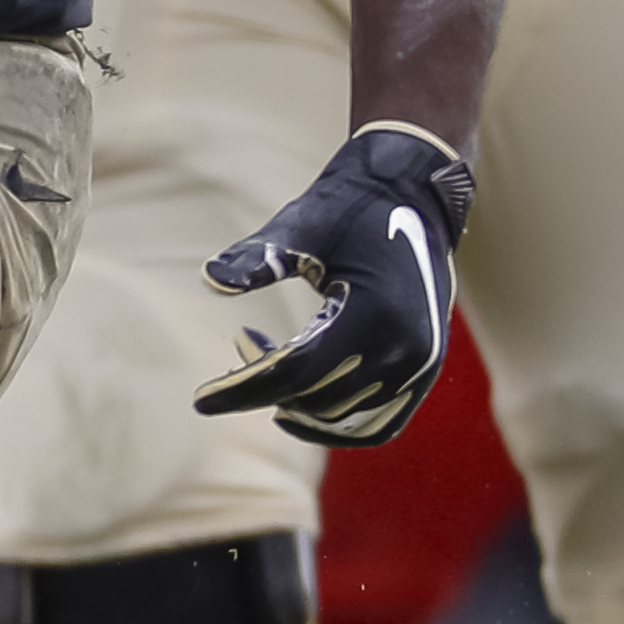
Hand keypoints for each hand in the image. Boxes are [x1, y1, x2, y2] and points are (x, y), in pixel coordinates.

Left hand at [194, 121, 471, 444]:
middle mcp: (406, 352)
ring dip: (294, 402)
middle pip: (316, 398)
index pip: (296, 373)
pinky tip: (293, 405)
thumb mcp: (301, 226)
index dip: (244, 390)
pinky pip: (377, 423)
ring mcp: (420, 367)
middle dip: (263, 387)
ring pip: (343, 417)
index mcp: (376, 316)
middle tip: (238, 344)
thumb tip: (211, 279)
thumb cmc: (350, 209)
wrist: (413, 198)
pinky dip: (334, 425)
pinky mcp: (423, 371)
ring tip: (265, 356)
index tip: (200, 400)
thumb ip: (259, 257)